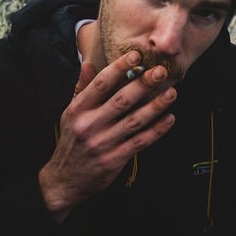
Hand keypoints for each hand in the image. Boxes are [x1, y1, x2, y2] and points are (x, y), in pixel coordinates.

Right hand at [38, 51, 176, 223]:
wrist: (64, 180)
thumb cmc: (71, 141)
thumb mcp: (70, 113)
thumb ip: (82, 88)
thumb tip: (88, 63)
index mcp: (78, 109)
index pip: (101, 84)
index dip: (119, 68)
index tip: (136, 56)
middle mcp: (89, 125)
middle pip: (121, 100)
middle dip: (143, 84)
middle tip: (161, 71)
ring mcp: (102, 143)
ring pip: (134, 121)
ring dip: (155, 106)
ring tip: (172, 93)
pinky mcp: (114, 160)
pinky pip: (139, 142)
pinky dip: (156, 131)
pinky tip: (169, 119)